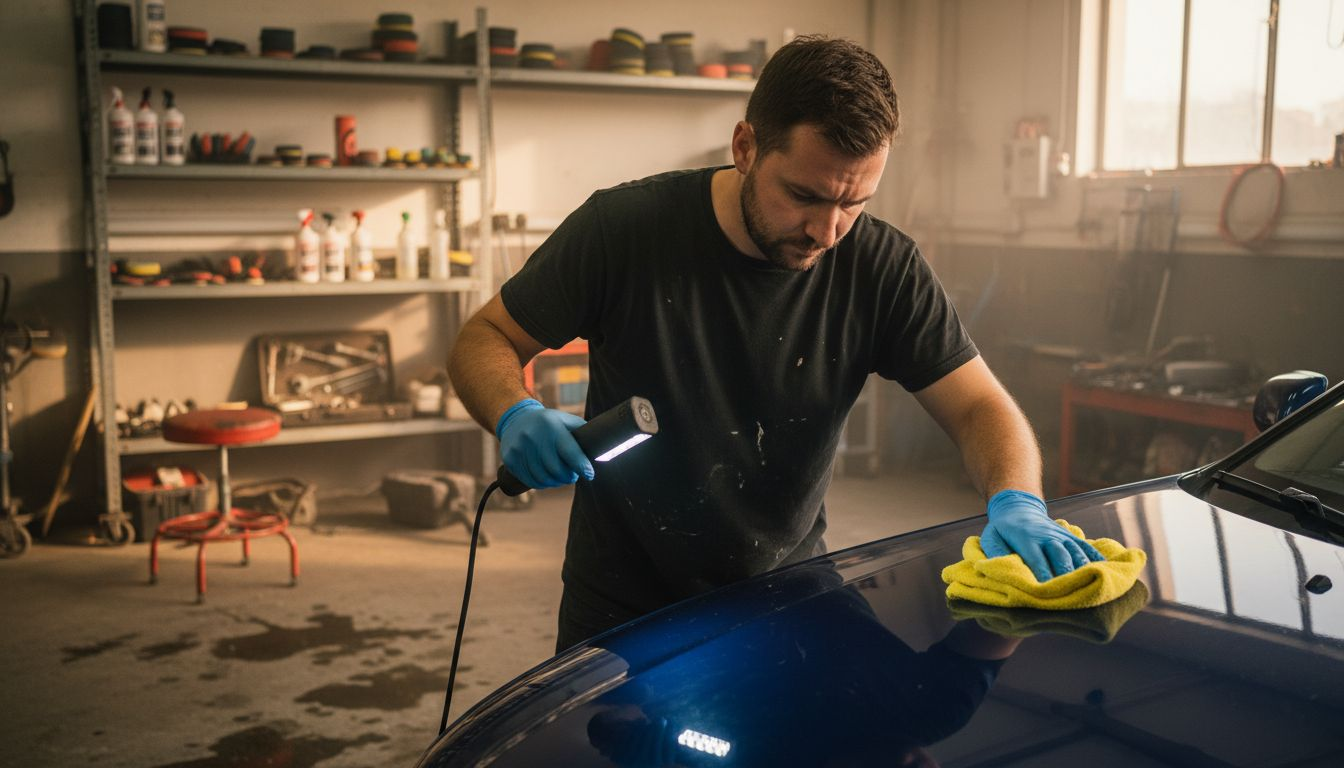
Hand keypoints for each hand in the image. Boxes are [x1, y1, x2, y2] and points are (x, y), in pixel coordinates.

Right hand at [496, 398, 593, 489]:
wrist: (516, 418)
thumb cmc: (549, 423)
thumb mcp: (566, 421)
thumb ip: (583, 433)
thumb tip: (606, 449)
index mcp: (552, 426)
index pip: (570, 452)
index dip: (582, 466)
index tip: (590, 474)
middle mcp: (535, 436)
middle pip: (557, 470)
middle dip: (569, 477)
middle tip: (573, 476)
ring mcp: (521, 448)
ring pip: (543, 478)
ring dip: (555, 483)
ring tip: (560, 478)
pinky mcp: (511, 459)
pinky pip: (530, 480)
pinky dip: (542, 484)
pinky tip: (546, 479)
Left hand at [979, 490, 1103, 581]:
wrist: (1019, 508)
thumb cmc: (1002, 529)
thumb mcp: (990, 537)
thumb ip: (995, 553)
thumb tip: (998, 569)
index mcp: (1025, 537)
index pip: (1036, 558)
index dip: (1042, 574)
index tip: (1046, 590)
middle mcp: (1046, 535)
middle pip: (1060, 554)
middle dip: (1065, 573)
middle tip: (1069, 592)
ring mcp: (1061, 535)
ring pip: (1075, 550)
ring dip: (1082, 568)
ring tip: (1089, 585)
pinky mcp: (1070, 536)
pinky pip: (1086, 546)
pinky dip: (1096, 558)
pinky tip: (1105, 571)